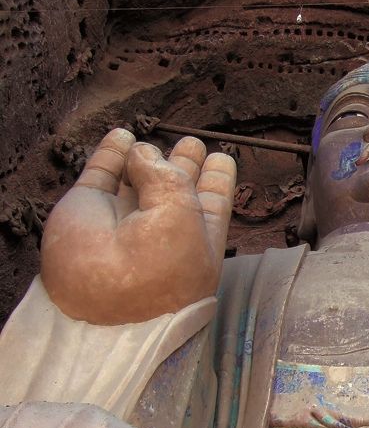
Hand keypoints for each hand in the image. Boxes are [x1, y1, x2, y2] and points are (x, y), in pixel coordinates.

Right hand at [41, 129, 236, 324]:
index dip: (217, 179)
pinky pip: (101, 172)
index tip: (221, 158)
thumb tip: (143, 151)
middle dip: (185, 164)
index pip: (212, 202)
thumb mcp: (183, 213)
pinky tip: (121, 135)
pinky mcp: (88, 207)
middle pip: (176, 188)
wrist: (100, 291)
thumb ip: (168, 174)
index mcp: (197, 238)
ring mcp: (123, 217)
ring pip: (138, 178)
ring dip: (147, 156)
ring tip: (153, 139)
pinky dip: (110, 152)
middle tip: (191, 142)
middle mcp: (162, 229)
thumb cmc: (159, 261)